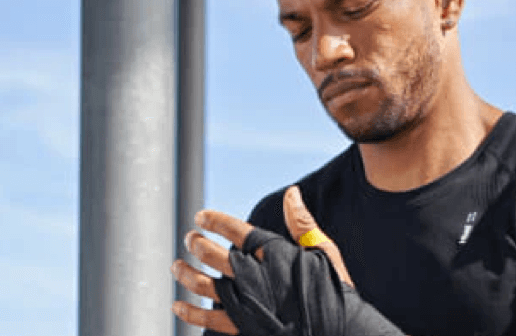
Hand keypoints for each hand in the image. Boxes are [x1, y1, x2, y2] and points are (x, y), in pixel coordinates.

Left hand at [170, 185, 352, 333]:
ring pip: (204, 285)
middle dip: (197, 244)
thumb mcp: (323, 252)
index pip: (235, 230)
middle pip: (213, 255)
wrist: (339, 331)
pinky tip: (178, 305)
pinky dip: (190, 313)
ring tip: (176, 266)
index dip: (214, 221)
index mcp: (271, 254)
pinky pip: (209, 320)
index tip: (201, 216)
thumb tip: (292, 192)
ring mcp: (246, 303)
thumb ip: (302, 223)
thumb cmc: (334, 290)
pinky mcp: (243, 327)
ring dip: (186, 274)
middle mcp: (253, 276)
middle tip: (189, 239)